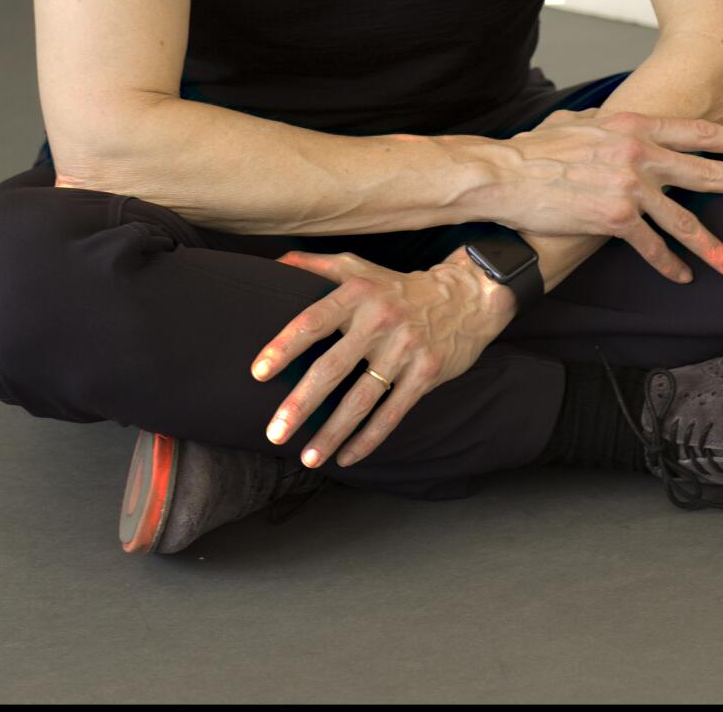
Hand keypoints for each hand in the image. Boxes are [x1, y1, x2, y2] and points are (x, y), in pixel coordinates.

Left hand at [251, 247, 515, 470]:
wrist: (465, 297)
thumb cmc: (396, 287)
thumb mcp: (358, 268)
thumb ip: (314, 266)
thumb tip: (273, 262)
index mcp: (357, 294)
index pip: (313, 321)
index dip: (283, 346)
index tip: (258, 373)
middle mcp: (380, 320)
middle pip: (332, 367)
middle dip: (301, 404)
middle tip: (274, 431)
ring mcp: (405, 349)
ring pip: (361, 400)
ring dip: (331, 433)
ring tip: (306, 459)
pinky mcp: (426, 374)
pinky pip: (392, 413)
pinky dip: (368, 439)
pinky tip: (346, 458)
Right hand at [505, 107, 722, 282]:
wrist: (506, 173)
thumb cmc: (536, 148)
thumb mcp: (578, 121)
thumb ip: (609, 123)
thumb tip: (621, 120)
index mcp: (634, 126)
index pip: (698, 131)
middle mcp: (638, 153)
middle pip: (707, 170)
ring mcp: (629, 185)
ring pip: (684, 219)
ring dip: (712, 246)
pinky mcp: (614, 217)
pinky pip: (651, 245)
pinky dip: (668, 263)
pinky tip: (682, 276)